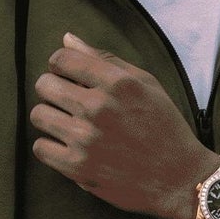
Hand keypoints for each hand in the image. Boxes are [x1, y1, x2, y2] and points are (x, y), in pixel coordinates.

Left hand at [31, 32, 217, 218]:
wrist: (180, 179)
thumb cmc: (164, 127)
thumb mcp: (146, 84)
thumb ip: (106, 60)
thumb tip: (67, 39)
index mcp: (118, 83)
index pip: (62, 58)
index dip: (60, 64)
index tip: (67, 75)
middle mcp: (99, 108)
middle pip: (44, 85)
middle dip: (53, 89)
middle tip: (68, 102)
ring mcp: (86, 139)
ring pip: (39, 115)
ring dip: (51, 118)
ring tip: (70, 125)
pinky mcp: (78, 168)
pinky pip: (40, 148)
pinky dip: (51, 146)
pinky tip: (69, 146)